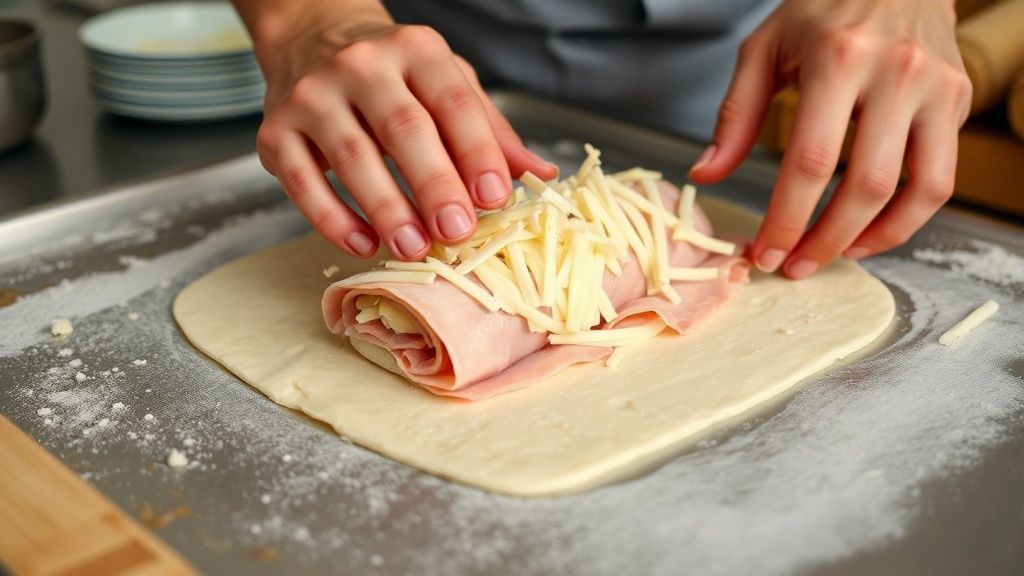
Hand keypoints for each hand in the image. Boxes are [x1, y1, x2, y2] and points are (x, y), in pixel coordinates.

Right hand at [238, 1, 556, 259]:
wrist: (312, 38)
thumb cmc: (395, 74)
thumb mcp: (448, 83)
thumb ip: (490, 129)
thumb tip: (541, 173)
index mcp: (416, 50)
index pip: (452, 102)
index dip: (476, 152)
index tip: (495, 198)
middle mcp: (361, 65)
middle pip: (403, 129)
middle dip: (433, 185)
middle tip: (456, 231)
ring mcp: (312, 96)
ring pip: (351, 157)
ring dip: (385, 208)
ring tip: (412, 247)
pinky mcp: (275, 130)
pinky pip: (302, 181)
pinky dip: (331, 219)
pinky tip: (361, 243)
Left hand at [690, 0, 970, 277]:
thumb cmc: (822, 8)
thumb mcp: (764, 48)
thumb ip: (735, 115)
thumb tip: (706, 173)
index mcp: (838, 60)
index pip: (811, 161)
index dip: (787, 218)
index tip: (765, 251)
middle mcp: (895, 74)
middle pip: (866, 185)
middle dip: (825, 240)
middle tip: (793, 266)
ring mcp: (935, 88)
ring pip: (916, 190)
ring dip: (872, 239)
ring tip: (832, 257)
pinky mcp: (956, 101)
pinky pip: (939, 179)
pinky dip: (907, 218)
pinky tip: (869, 232)